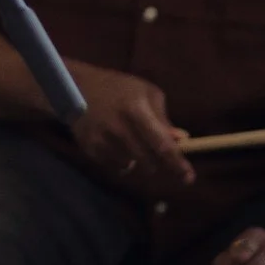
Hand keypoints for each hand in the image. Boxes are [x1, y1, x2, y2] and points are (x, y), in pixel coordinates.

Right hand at [65, 63, 191, 194]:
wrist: (75, 87)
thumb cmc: (118, 88)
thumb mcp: (146, 93)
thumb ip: (163, 119)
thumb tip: (181, 142)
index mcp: (137, 110)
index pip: (162, 145)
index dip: (177, 164)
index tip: (189, 178)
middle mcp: (119, 128)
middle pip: (148, 162)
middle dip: (157, 161)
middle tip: (155, 150)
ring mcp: (103, 141)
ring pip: (132, 166)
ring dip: (138, 159)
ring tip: (130, 139)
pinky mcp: (91, 149)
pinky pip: (116, 167)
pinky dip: (122, 160)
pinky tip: (116, 142)